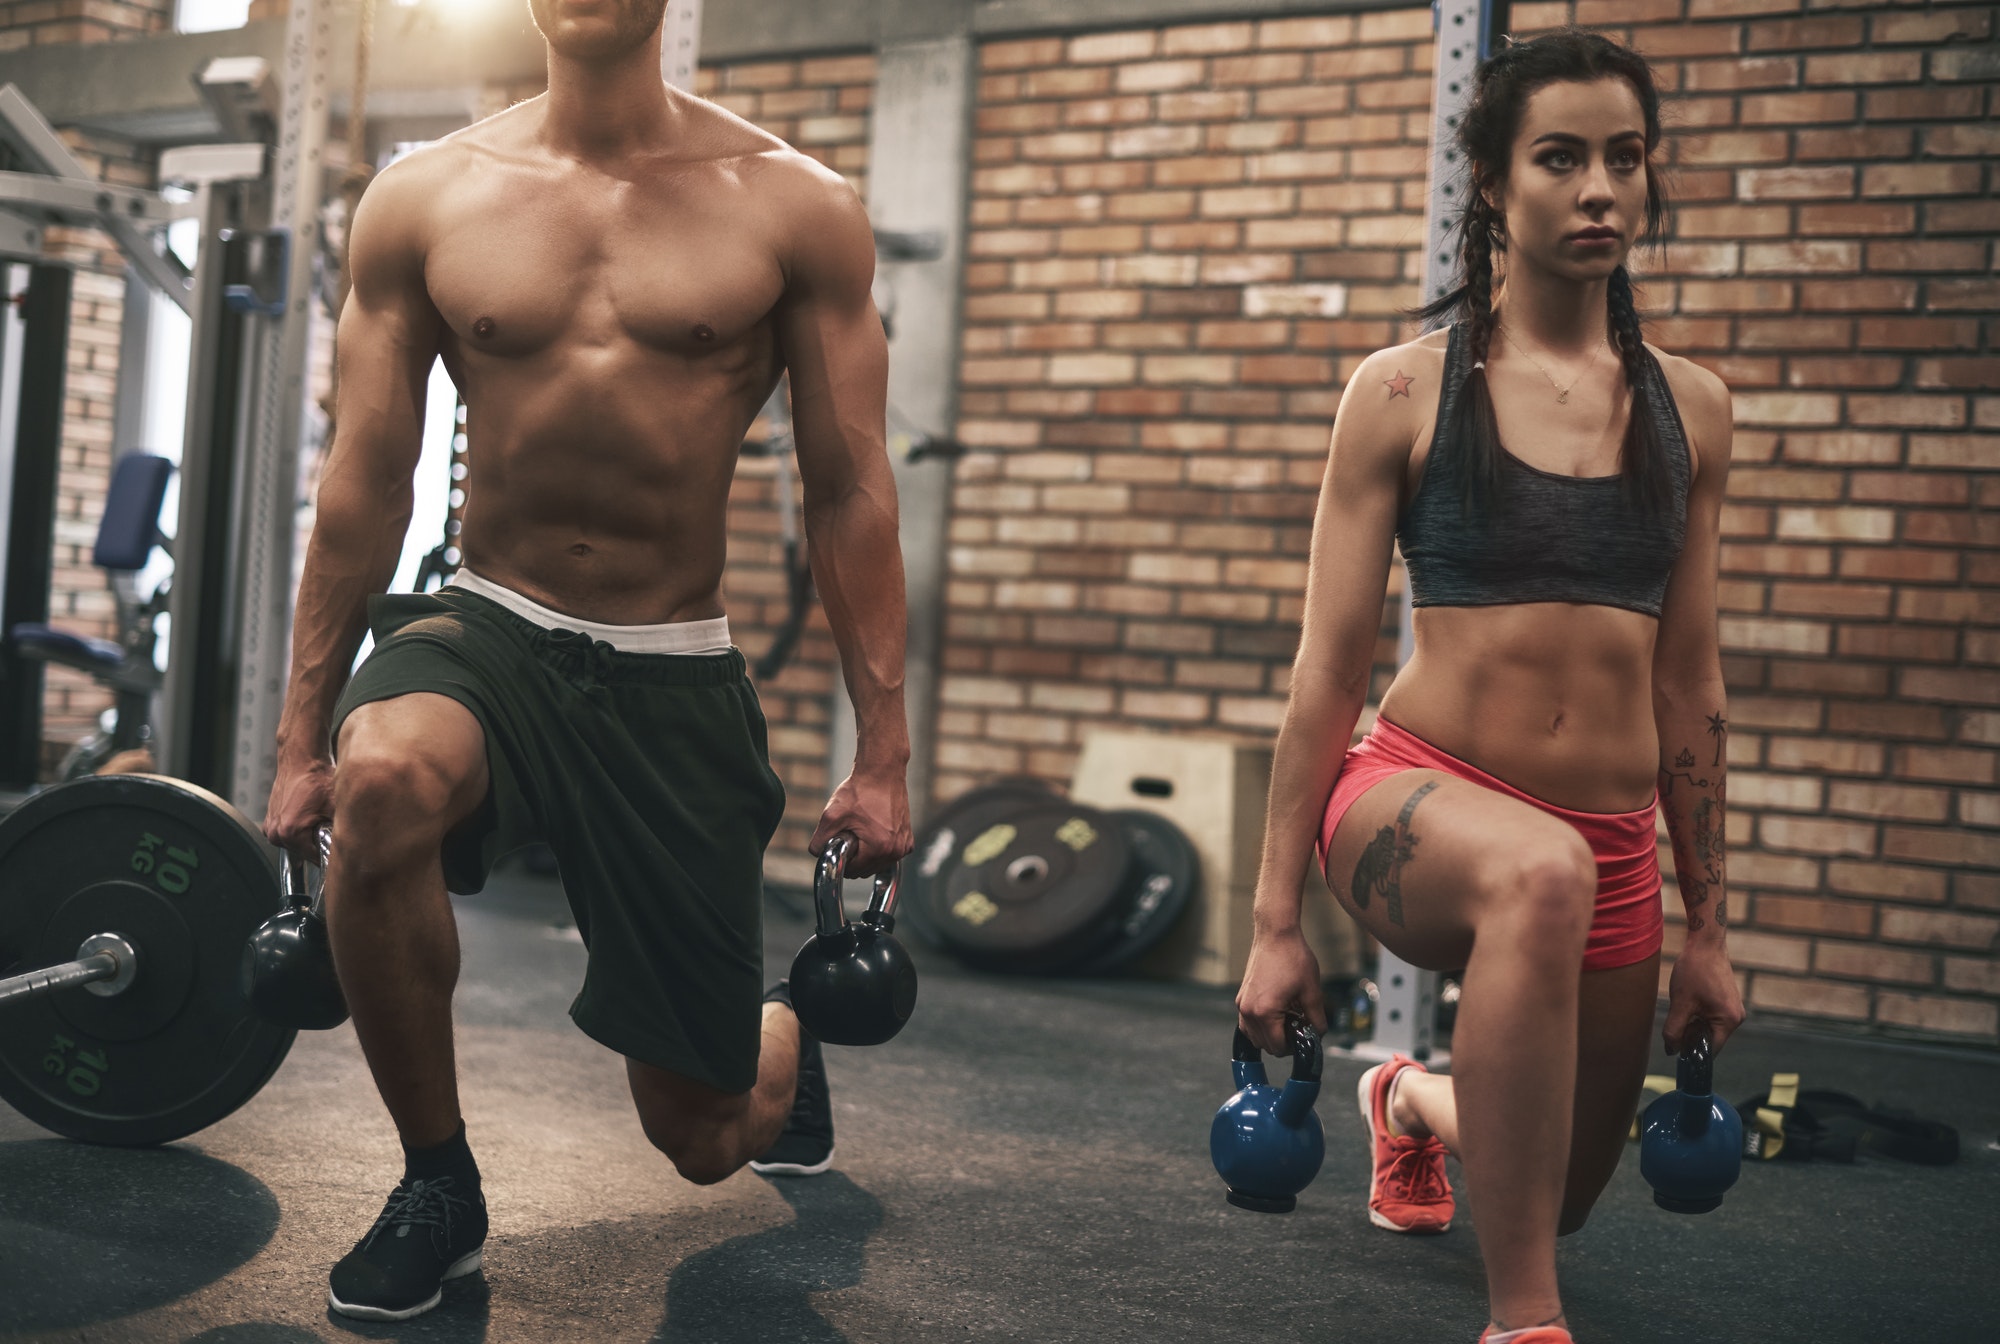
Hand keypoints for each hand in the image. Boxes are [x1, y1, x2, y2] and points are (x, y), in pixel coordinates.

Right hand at [265, 751, 335, 858]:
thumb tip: (354, 846)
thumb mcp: (336, 807)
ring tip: (318, 816)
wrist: (301, 760)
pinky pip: (287, 833)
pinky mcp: (270, 821)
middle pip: (305, 852)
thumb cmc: (317, 779)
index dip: (332, 853)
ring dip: (309, 836)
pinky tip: (308, 813)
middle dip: (319, 843)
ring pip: (296, 844)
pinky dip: (299, 828)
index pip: (316, 858)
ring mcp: (270, 827)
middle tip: (329, 825)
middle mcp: (276, 833)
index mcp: (291, 833)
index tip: (341, 848)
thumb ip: (342, 831)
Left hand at [810, 762, 911, 876]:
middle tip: (850, 833)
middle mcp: (896, 850)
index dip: (842, 858)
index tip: (841, 841)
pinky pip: (889, 853)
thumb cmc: (861, 790)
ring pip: (878, 863)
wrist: (882, 772)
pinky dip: (880, 846)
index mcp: (879, 848)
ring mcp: (904, 845)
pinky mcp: (908, 837)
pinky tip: (874, 829)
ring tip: (862, 829)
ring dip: (867, 852)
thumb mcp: (832, 815)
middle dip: (855, 856)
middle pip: (866, 870)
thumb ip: (819, 841)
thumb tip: (817, 854)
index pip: (853, 871)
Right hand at [1235, 926, 1325, 1055]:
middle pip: (1264, 1045)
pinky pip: (1247, 1023)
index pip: (1277, 1047)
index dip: (1294, 1047)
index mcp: (1265, 1012)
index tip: (1304, 1036)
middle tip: (1298, 1026)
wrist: (1276, 934)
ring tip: (1287, 1018)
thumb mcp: (1312, 991)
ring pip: (1253, 1036)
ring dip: (1270, 1034)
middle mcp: (1248, 1011)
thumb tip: (1318, 1034)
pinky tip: (1277, 1011)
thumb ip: (1316, 1018)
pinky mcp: (1241, 997)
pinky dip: (1261, 1024)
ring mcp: (1242, 1004)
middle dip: (1282, 1041)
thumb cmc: (1293, 958)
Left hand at [1662, 935, 1744, 1055]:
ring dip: (1692, 1024)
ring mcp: (1733, 1009)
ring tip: (1682, 1006)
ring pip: (1708, 1028)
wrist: (1705, 943)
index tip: (1675, 1050)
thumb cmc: (1694, 970)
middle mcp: (1736, 1017)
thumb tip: (1671, 1051)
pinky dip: (1697, 1015)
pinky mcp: (1727, 1002)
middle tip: (1674, 1022)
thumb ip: (1674, 1030)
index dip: (1692, 1052)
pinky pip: (1710, 1017)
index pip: (1710, 1050)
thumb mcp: (1680, 1003)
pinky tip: (1687, 1001)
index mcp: (1729, 1021)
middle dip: (1690, 1036)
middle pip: (1709, 1040)